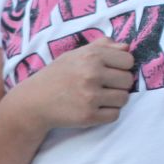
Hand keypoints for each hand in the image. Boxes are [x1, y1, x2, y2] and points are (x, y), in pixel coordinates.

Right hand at [7, 39, 135, 131]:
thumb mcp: (76, 54)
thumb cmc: (58, 75)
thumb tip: (127, 47)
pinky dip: (108, 113)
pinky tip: (96, 108)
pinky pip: (115, 115)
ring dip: (115, 99)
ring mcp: (90, 96)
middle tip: (105, 86)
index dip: (122, 66)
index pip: (128, 60)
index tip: (112, 71)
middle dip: (120, 84)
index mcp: (91, 56)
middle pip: (128, 80)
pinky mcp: (88, 116)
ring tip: (101, 97)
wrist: (34, 101)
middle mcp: (92, 74)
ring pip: (124, 98)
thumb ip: (102, 46)